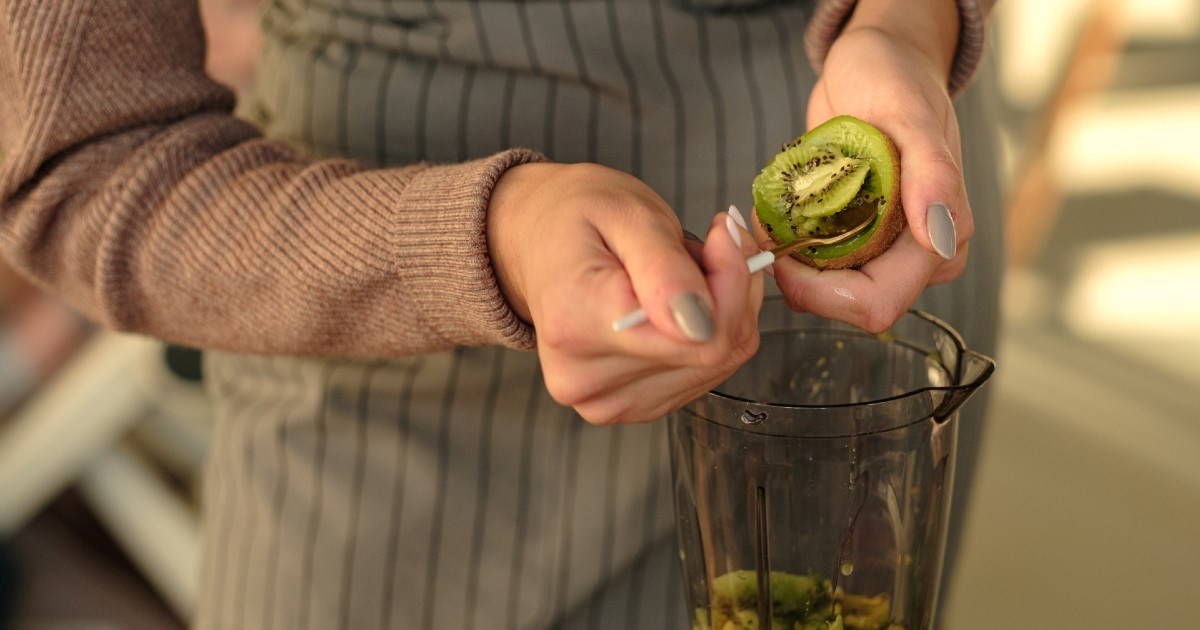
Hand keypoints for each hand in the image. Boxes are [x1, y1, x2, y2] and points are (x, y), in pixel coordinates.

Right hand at [488, 162, 764, 423]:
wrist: (540, 242)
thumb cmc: (580, 220)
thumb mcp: (626, 214)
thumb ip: (665, 267)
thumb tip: (702, 326)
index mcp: (576, 321)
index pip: (699, 334)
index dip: (729, 281)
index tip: (721, 235)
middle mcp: (584, 376)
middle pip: (710, 352)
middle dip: (728, 291)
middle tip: (705, 245)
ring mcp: (604, 402)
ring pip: (715, 365)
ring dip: (720, 312)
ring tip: (679, 274)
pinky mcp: (625, 409)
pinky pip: (702, 376)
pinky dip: (707, 334)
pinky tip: (678, 306)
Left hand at [759, 1, 973, 333]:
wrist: (879, 62)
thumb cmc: (898, 79)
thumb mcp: (911, 115)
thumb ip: (932, 175)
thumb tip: (941, 238)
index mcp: (938, 242)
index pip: (875, 304)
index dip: (821, 293)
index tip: (782, 252)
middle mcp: (914, 257)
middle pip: (844, 306)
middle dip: (797, 277)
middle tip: (764, 226)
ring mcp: (883, 250)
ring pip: (823, 290)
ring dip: (787, 260)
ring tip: (770, 211)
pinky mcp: (855, 240)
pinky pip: (812, 266)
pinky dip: (785, 244)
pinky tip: (775, 210)